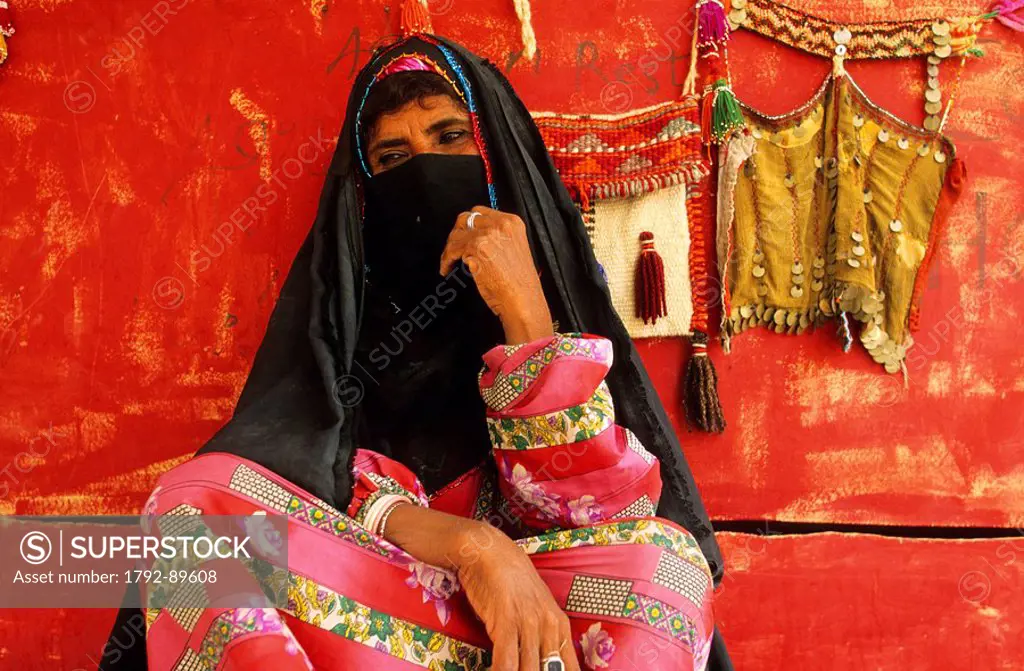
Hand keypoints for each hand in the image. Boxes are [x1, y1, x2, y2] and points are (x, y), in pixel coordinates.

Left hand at [439, 206, 553, 344]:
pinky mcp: (476, 247)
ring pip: (456, 235)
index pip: (480, 212)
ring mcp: (488, 234)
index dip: (468, 225)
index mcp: (512, 222)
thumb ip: (497, 239)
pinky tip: (447, 268)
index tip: (462, 235)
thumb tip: (476, 237)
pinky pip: (452, 250)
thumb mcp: (514, 250)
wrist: (523, 299)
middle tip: (452, 248)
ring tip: (447, 262)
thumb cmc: (520, 284)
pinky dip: (446, 260)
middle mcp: (501, 224)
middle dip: (456, 234)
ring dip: (449, 250)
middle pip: (465, 220)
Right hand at [453, 522, 580, 670]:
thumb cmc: (512, 584)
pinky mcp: (506, 622)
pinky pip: (506, 661)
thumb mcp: (537, 610)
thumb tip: (545, 663)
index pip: (571, 669)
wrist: (492, 553)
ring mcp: (529, 624)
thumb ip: (544, 637)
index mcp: (561, 626)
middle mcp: (550, 627)